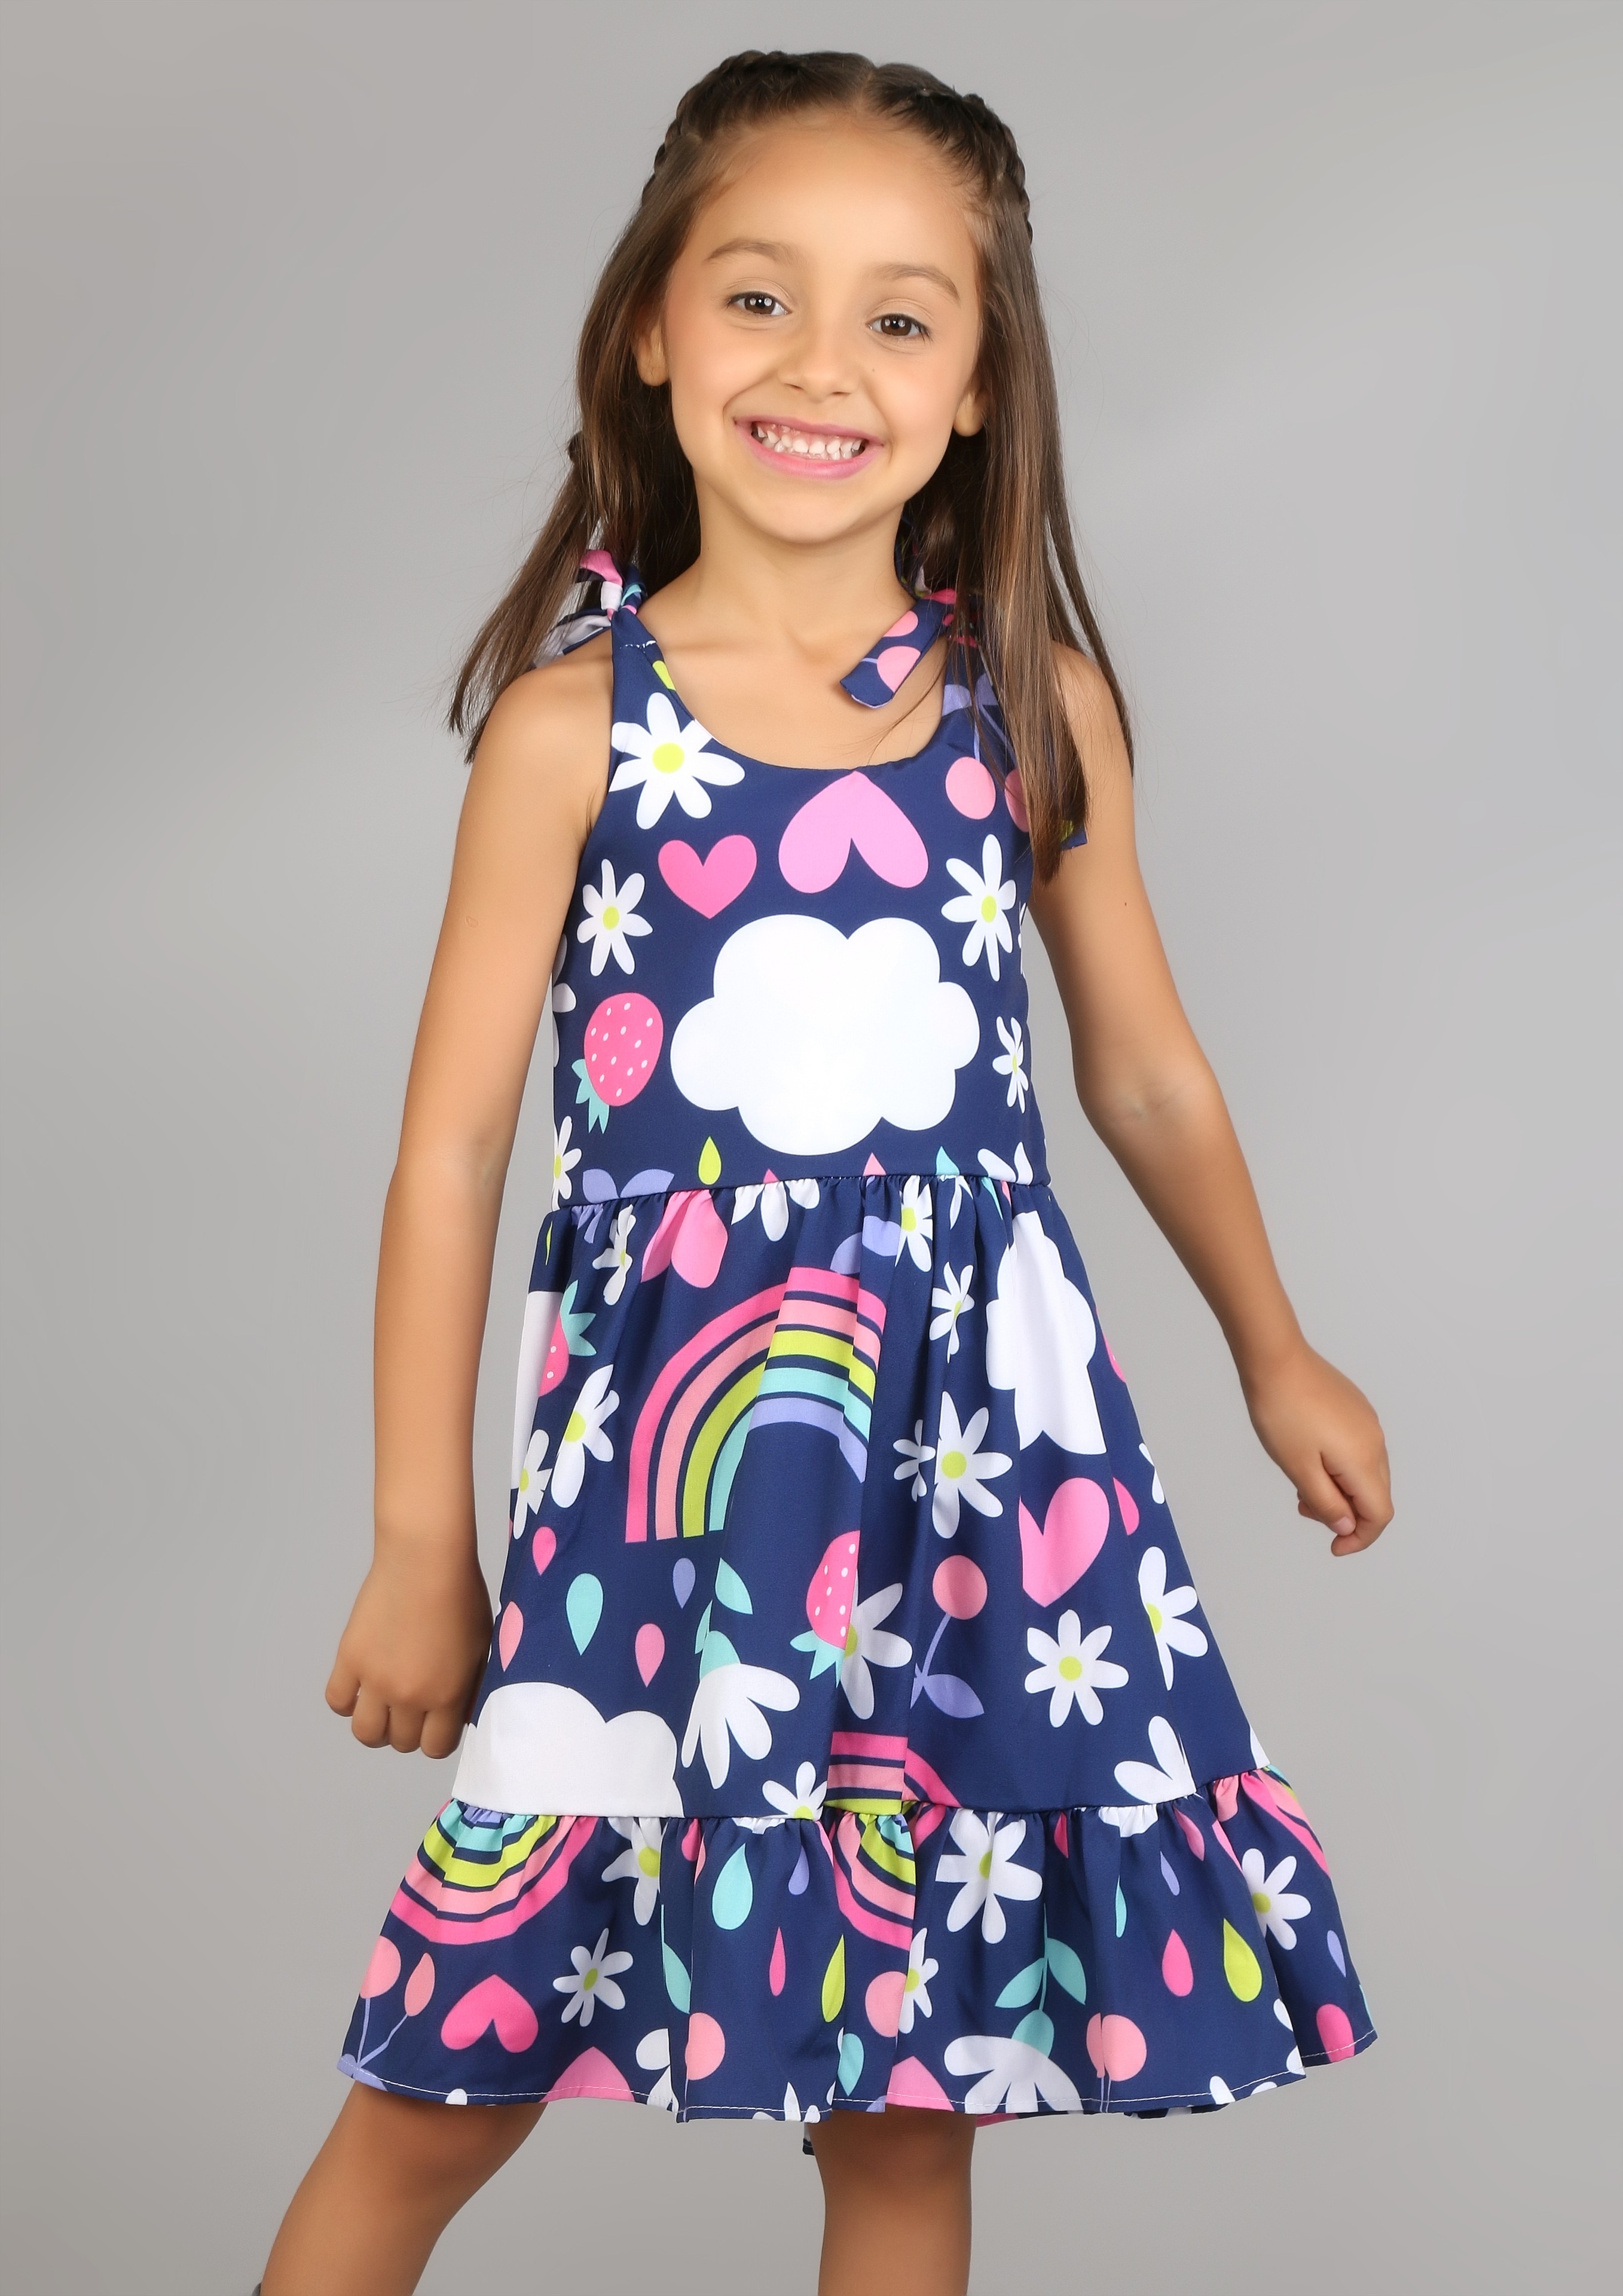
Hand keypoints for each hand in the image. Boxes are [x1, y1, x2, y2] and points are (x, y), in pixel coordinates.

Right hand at [325, 1543, 492, 1756]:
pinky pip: (337, 1702)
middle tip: (413, 1705)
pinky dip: (348, 1701)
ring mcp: (374, 1680)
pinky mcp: (348, 1659)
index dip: (438, 1737)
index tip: (439, 1720)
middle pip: (402, 1742)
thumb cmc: (462, 1596)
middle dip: (410, 1730)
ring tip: (384, 1704)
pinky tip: (361, 1686)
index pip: (436, 1748)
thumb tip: (459, 1716)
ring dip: (377, 1726)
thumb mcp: (481, 1646)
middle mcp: (408, 1696)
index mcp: (447, 1695)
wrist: (425, 1559)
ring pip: (366, 1734)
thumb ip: (471, 1687)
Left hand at [1242, 1342, 1391, 1555]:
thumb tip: (1346, 1525)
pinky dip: (1339, 1468)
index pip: (1380, 1514)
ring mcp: (1367, 1422)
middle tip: (1304, 1508)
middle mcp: (1374, 1441)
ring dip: (1340, 1490)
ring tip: (1301, 1486)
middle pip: (1375, 1495)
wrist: (1275, 1358)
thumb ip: (1325, 1502)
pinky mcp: (1356, 1409)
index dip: (1361, 1538)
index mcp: (1364, 1459)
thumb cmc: (1281, 1412)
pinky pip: (1357, 1451)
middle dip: (1345, 1514)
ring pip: (1365, 1473)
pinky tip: (1309, 1461)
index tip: (1334, 1547)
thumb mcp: (1298, 1468)